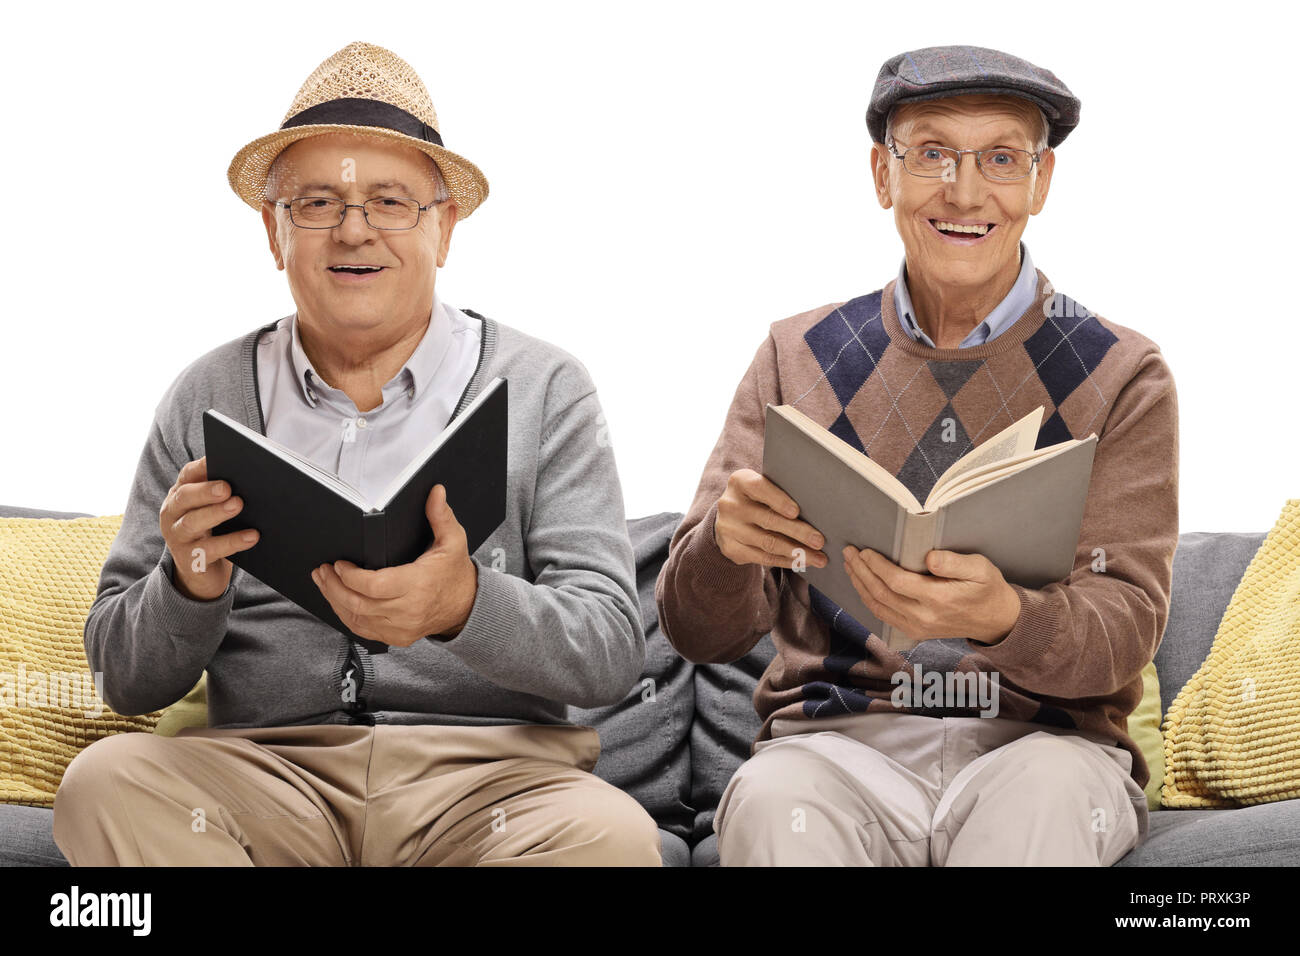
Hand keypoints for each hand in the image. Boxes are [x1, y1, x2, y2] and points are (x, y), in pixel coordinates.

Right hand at [160, 456, 259, 600]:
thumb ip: (223, 493)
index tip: (217, 458)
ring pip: (193, 523)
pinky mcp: (190, 561)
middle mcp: (172, 513)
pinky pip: (210, 550)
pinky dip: (232, 542)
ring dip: (217, 513)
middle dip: (206, 491)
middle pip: (185, 497)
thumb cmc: (211, 532)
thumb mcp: (212, 510)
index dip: (201, 466)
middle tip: (228, 487)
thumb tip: (250, 474)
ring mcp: (178, 538)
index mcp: (180, 494)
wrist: (200, 573)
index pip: (187, 475)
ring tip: (239, 504)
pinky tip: (252, 536)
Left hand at [311, 484, 477, 647]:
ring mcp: (401, 627)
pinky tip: (338, 602)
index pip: (373, 586)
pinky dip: (346, 616)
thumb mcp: (453, 541)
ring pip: (356, 619)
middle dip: (334, 587)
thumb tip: (435, 492)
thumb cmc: (455, 573)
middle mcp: (408, 610)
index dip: (350, 576)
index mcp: (419, 584)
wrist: (466, 606)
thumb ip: (441, 516)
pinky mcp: (396, 637)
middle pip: (358, 604)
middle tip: (322, 572)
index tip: (339, 564)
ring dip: (335, 601)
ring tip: (324, 583)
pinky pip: (363, 630)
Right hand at [713, 468, 826, 569]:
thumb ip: (782, 493)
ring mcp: (729, 529)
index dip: (778, 500)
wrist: (729, 517)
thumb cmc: (757, 499)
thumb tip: (816, 512)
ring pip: (768, 543)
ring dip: (796, 552)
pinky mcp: (731, 548)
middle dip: (798, 532)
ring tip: (818, 558)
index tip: (797, 512)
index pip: (759, 488)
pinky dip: (785, 561)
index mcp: (740, 482)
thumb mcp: (763, 488)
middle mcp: (731, 505)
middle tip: (819, 541)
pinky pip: (762, 558)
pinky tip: (801, 562)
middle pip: (768, 520)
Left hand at [842, 546, 1020, 644]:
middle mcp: (923, 617)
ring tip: (850, 566)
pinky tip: (862, 585)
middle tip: (849, 552)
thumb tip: (929, 558)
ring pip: (878, 607)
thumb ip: (955, 563)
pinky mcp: (914, 631)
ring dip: (860, 585)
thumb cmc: (986, 588)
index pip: (897, 582)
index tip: (865, 551)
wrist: (995, 620)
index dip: (877, 566)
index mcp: (938, 600)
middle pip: (881, 594)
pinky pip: (883, 616)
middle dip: (861, 572)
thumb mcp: (980, 569)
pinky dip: (868, 599)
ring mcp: (917, 627)